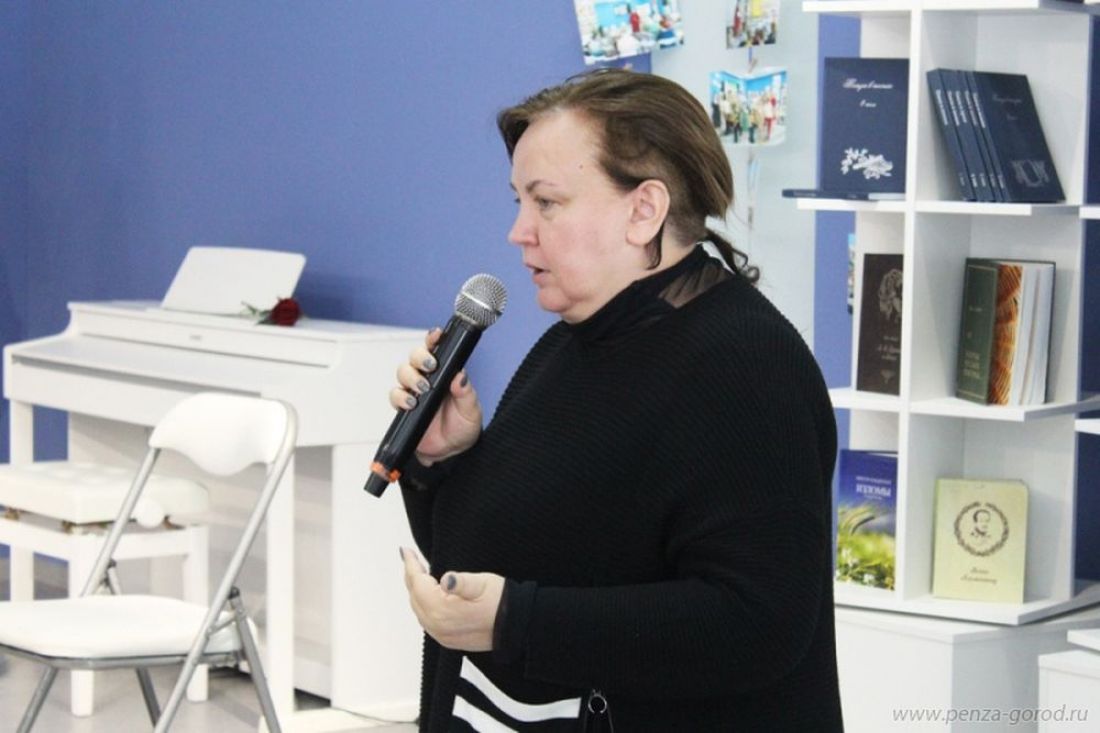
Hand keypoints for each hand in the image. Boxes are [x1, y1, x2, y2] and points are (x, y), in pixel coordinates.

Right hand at [390, 327, 482, 464]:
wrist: (452, 453)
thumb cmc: (464, 427)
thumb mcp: (471, 410)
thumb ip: (466, 393)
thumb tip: (460, 376)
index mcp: (445, 373)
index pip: (437, 350)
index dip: (434, 339)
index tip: (437, 335)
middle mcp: (428, 379)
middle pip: (415, 358)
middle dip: (419, 358)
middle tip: (429, 367)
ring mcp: (415, 392)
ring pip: (403, 373)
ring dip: (410, 377)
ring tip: (421, 389)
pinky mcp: (405, 408)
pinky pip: (395, 396)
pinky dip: (400, 396)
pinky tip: (411, 403)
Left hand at [400, 546, 503, 652]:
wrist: (517, 627)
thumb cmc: (502, 602)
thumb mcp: (483, 584)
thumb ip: (462, 582)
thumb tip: (447, 579)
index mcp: (441, 610)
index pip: (418, 583)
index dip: (411, 565)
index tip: (406, 551)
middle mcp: (437, 626)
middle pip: (415, 597)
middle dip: (412, 577)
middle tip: (411, 559)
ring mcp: (442, 635)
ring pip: (419, 609)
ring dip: (416, 591)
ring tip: (418, 574)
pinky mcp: (449, 640)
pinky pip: (427, 620)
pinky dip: (423, 604)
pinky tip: (428, 596)